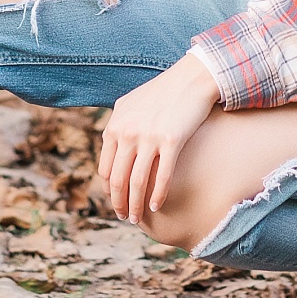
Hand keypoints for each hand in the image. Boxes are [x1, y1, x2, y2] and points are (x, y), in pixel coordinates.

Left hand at [98, 52, 220, 224]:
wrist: (191, 79)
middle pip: (118, 179)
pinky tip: (156, 207)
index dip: (108, 190)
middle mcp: (128, 132)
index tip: (115, 201)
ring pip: (137, 182)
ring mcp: (149, 137)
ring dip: (135, 206)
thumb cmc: (162, 93)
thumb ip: (118, 125)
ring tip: (137, 218)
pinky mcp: (172, 141)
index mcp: (116, 125)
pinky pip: (162, 177)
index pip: (105, 168)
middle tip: (124, 217)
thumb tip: (110, 147)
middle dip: (119, 203)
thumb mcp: (130, 104)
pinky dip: (157, 196)